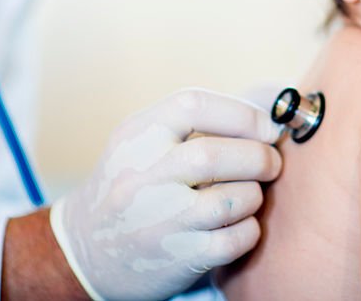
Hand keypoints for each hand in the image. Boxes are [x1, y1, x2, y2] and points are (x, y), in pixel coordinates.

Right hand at [50, 88, 282, 300]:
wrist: (86, 252)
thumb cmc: (134, 185)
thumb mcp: (145, 142)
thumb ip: (198, 121)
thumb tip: (274, 103)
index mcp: (137, 138)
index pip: (193, 105)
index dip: (242, 112)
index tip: (266, 126)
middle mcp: (142, 177)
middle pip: (215, 155)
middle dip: (259, 156)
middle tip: (271, 162)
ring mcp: (158, 221)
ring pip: (232, 198)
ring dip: (255, 194)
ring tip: (251, 193)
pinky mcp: (178, 258)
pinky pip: (236, 238)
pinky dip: (251, 227)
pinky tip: (241, 223)